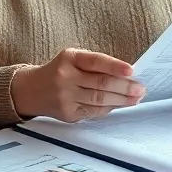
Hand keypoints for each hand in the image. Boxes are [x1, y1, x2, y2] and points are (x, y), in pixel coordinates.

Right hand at [10, 48, 144, 122]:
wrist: (31, 90)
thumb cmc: (59, 71)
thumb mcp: (71, 59)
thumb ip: (94, 64)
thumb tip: (125, 75)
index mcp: (68, 58)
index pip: (95, 62)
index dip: (114, 66)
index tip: (131, 70)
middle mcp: (65, 77)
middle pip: (100, 84)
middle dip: (124, 87)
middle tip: (140, 88)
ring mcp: (66, 97)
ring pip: (99, 100)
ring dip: (121, 100)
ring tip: (136, 98)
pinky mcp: (68, 113)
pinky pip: (93, 111)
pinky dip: (109, 108)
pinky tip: (119, 105)